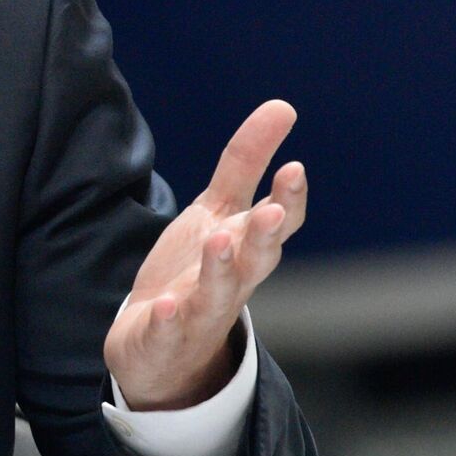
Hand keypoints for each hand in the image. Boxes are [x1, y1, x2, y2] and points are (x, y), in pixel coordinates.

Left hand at [104, 99, 306, 409]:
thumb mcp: (218, 211)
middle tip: (270, 212)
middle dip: (264, 236)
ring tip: (217, 242)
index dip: (287, 198)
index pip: (275, 223)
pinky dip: (168, 319)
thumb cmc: (198, 271)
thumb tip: (282, 107)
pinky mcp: (163, 336)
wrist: (160, 348)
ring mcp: (198, 312)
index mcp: (246, 249)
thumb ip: (245, 163)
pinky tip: (163, 306)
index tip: (295, 168)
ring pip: (216, 294)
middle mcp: (231, 281)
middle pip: (256, 260)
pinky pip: (167, 330)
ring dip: (220, 270)